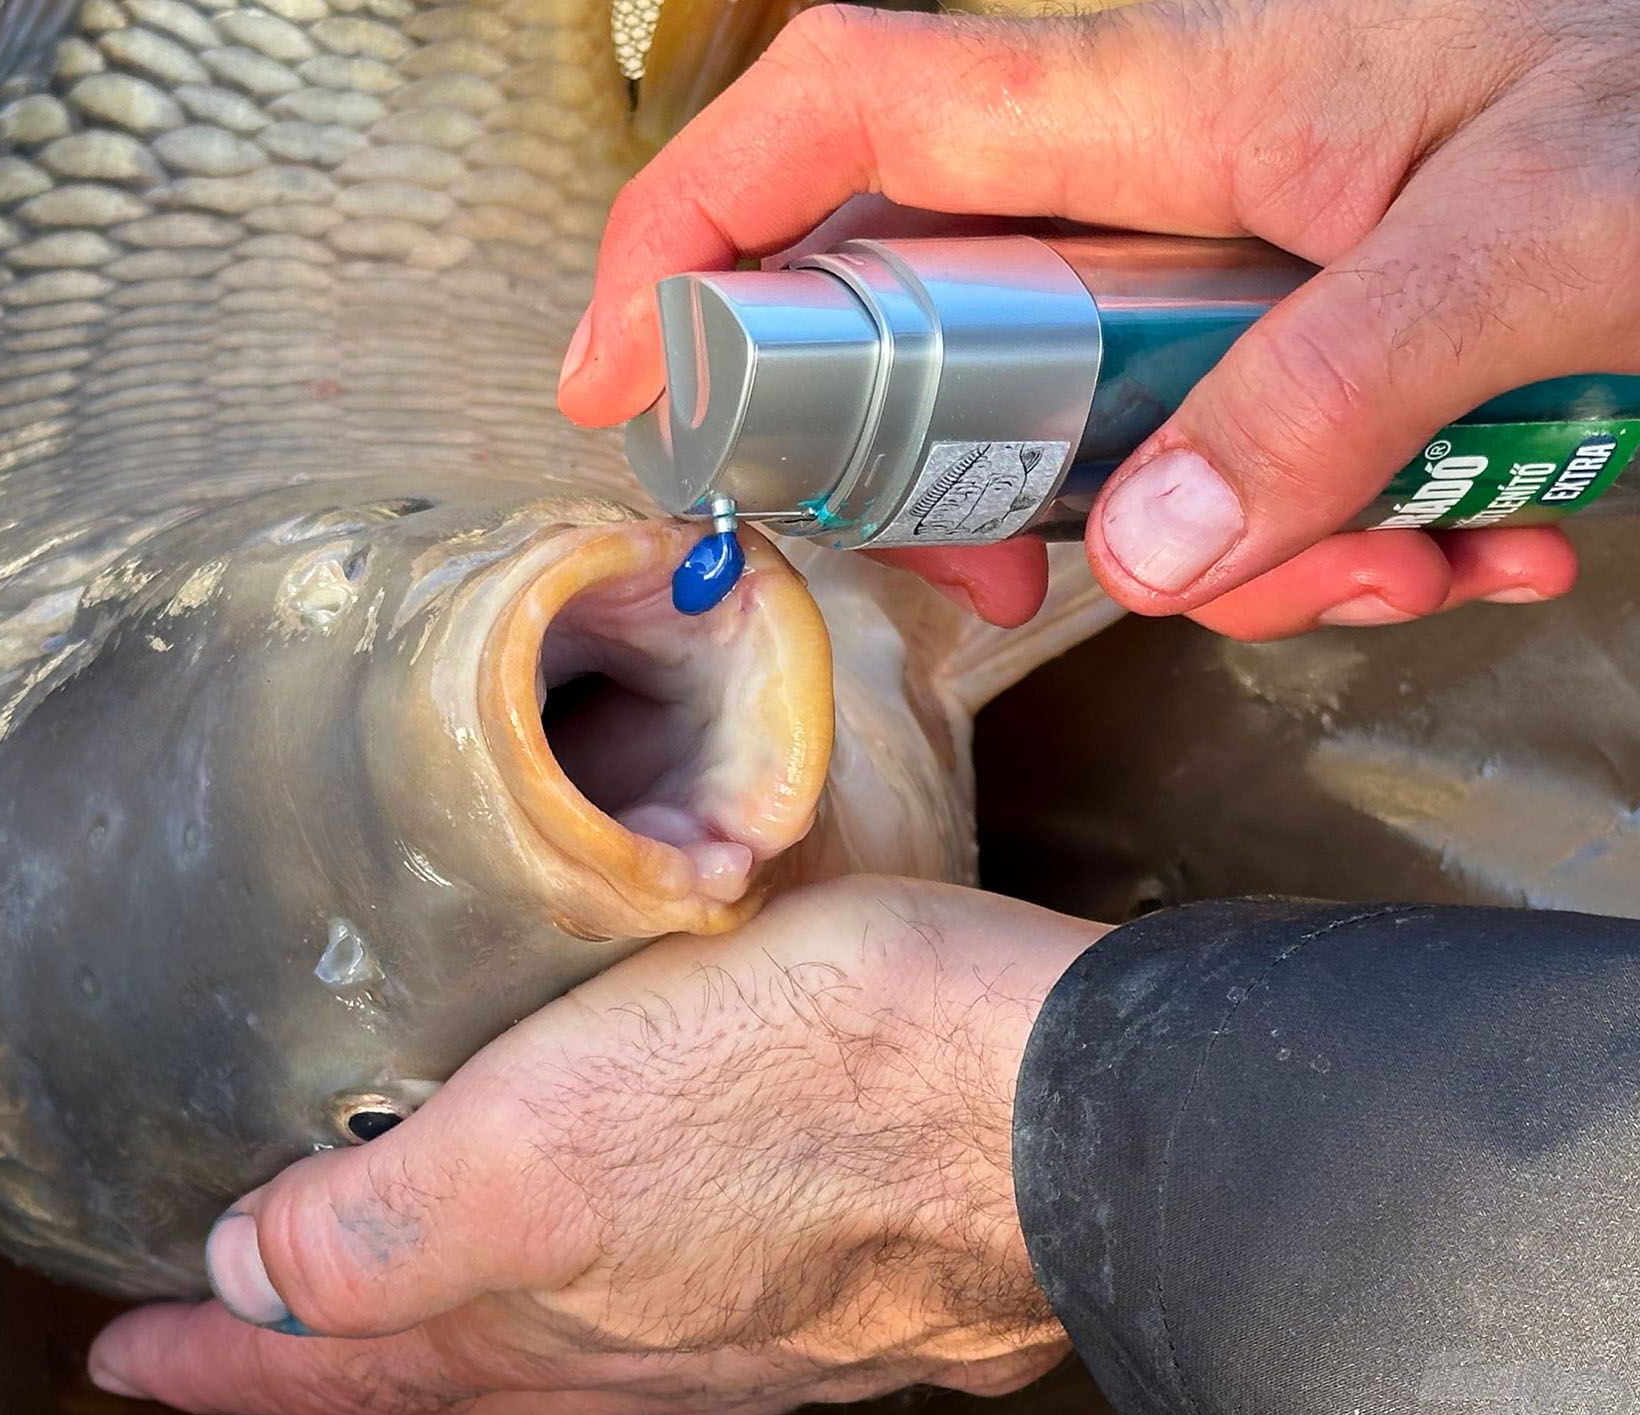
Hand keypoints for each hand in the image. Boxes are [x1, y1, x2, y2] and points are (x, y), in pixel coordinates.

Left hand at [88, 878, 1106, 1414]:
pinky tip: (615, 1306)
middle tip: (218, 1349)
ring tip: (384, 1337)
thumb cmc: (814, 1086)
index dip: (221, 1357)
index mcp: (547, 1314)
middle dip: (314, 1367)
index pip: (339, 1360)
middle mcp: (632, 1353)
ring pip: (545, 1372)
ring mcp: (732, 1331)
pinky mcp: (824, 1279)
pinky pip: (659, 1340)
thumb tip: (244, 1280)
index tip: (120, 1347)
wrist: (1055, 1107)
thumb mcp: (553, 1130)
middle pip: (434, 1383)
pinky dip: (583, 1332)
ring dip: (443, 1355)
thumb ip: (386, 1223)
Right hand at [559, 0, 1637, 638]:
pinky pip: (1231, 466)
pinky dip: (1327, 543)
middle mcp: (1156, 177)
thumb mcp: (1532, 234)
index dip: (697, 225)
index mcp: (1159, 95)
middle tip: (1016, 578)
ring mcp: (1222, 261)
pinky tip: (1470, 540)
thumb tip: (1158, 553)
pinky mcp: (1294, 332)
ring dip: (1224, 551)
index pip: (846, 114)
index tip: (624, 373)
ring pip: (1099, 434)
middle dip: (964, 483)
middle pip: (927, 324)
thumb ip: (1339, 391)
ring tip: (1403, 559)